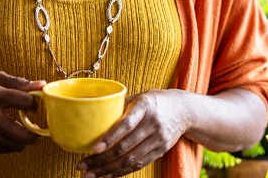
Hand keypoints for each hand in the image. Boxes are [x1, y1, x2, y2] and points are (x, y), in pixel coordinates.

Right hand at [0, 71, 44, 152]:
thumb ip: (19, 82)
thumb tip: (42, 85)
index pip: (23, 100)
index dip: (34, 104)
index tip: (35, 106)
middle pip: (19, 131)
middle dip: (33, 134)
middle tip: (37, 132)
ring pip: (11, 144)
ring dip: (22, 142)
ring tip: (26, 136)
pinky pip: (2, 149)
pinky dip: (10, 146)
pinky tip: (12, 139)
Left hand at [78, 89, 195, 177]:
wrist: (184, 110)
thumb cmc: (154, 101)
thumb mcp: (139, 97)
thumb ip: (119, 106)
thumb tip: (92, 115)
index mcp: (145, 106)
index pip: (126, 125)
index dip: (109, 138)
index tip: (94, 149)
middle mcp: (153, 124)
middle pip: (125, 148)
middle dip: (101, 160)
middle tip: (82, 166)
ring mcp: (158, 140)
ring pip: (130, 160)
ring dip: (108, 170)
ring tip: (90, 174)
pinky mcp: (160, 151)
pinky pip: (138, 165)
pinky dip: (120, 172)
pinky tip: (106, 176)